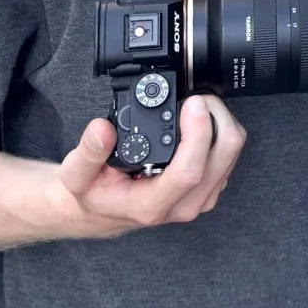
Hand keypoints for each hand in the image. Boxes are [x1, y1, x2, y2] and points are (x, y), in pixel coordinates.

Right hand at [56, 94, 245, 236]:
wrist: (106, 211)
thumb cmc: (96, 193)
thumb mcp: (76, 175)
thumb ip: (88, 152)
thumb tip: (101, 129)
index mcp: (151, 204)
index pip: (188, 173)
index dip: (197, 134)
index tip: (191, 104)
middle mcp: (182, 205)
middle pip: (222, 157)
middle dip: (216, 117)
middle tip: (196, 97)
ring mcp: (200, 199)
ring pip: (231, 155)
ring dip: (221, 122)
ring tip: (196, 106)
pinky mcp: (209, 189)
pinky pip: (229, 157)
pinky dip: (220, 132)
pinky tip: (199, 122)